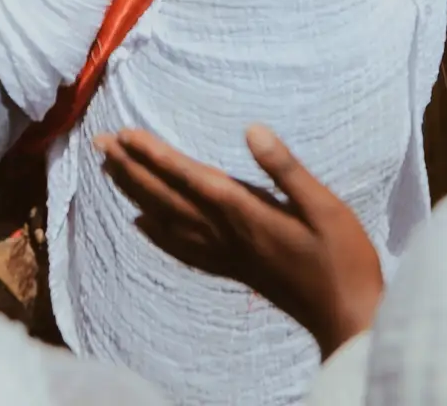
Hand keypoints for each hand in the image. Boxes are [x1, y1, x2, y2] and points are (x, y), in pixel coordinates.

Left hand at [97, 123, 383, 358]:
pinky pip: (184, 249)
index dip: (157, 156)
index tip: (125, 134)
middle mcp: (228, 235)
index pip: (191, 179)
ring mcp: (228, 255)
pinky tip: (143, 225)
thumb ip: (286, 168)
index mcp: (247, 215)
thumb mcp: (324, 205)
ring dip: (138, 193)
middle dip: (133, 169)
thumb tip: (252, 130)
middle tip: (99, 144)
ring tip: (111, 171)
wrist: (347, 316)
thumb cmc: (343, 257)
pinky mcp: (234, 268)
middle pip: (169, 199)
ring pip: (169, 221)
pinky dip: (158, 233)